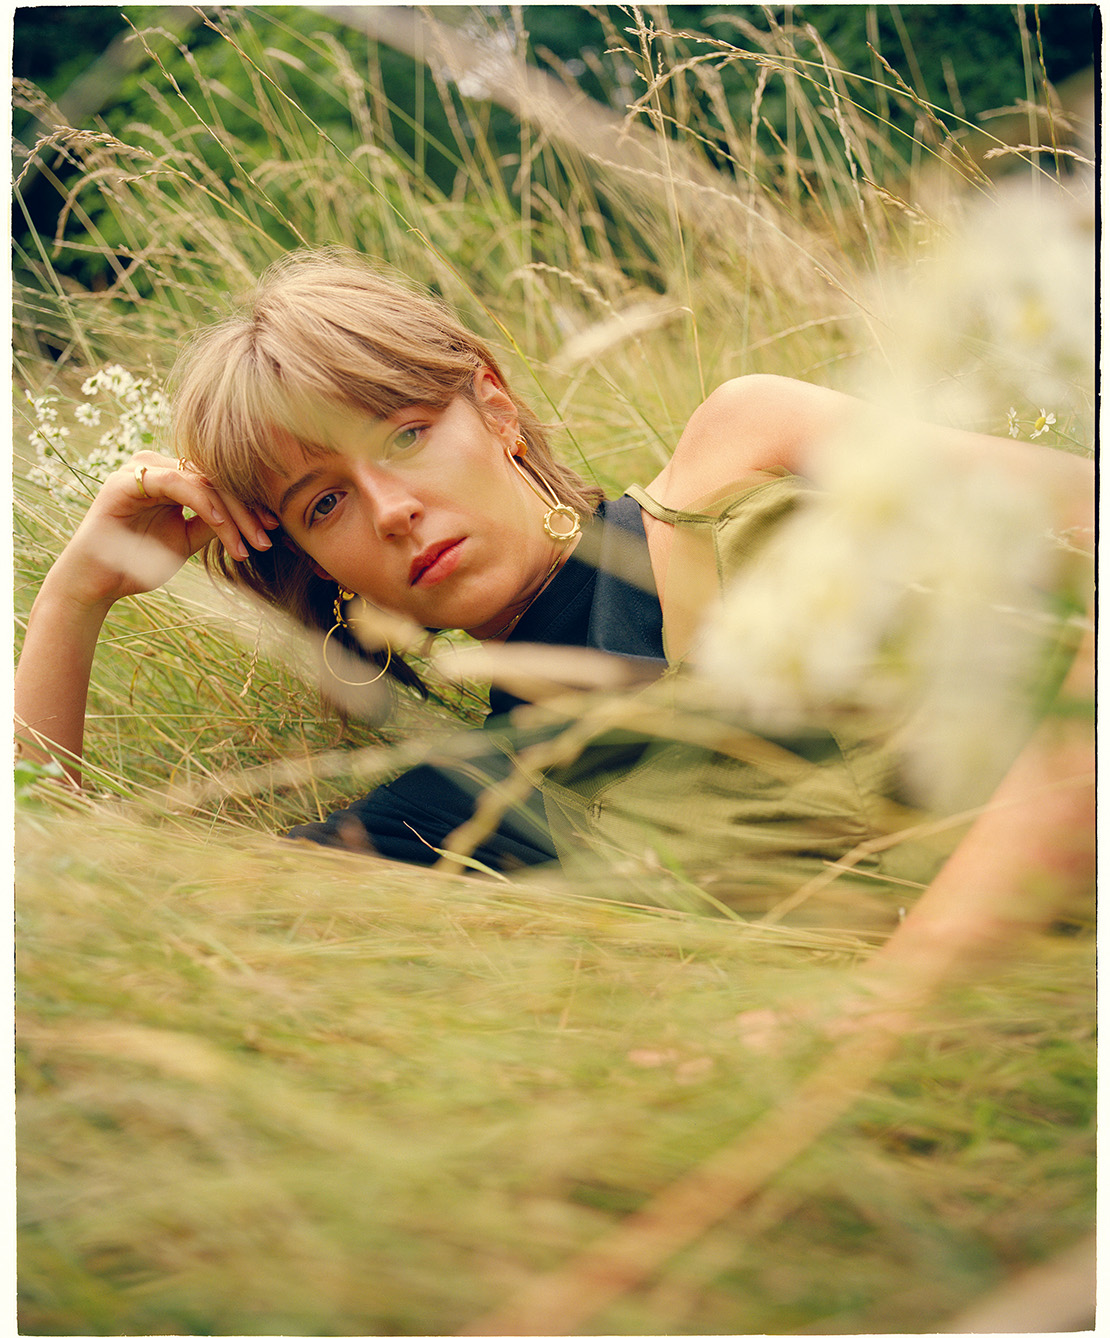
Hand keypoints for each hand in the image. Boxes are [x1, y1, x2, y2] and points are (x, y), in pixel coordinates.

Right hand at [46, 451, 278, 610]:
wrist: (98, 582)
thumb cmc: (139, 561)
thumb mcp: (188, 540)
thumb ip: (213, 523)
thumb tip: (252, 516)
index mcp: (170, 476)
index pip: (219, 483)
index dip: (249, 505)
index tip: (273, 529)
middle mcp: (155, 465)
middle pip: (215, 479)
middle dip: (246, 511)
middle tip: (268, 538)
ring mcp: (140, 468)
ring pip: (202, 481)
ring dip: (231, 514)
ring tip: (249, 544)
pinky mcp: (127, 480)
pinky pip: (177, 484)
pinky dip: (205, 504)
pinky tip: (223, 526)